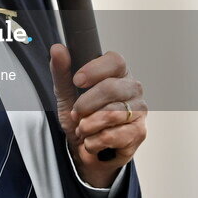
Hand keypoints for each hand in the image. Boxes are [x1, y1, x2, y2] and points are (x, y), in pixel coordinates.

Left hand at [50, 44, 147, 187]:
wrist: (85, 148)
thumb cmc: (80, 116)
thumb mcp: (66, 93)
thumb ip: (61, 72)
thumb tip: (58, 49)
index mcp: (118, 73)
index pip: (115, 61)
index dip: (95, 70)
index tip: (77, 81)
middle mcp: (133, 88)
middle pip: (111, 88)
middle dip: (86, 104)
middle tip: (75, 114)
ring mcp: (139, 110)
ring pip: (111, 114)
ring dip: (87, 126)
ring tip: (83, 129)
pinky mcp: (139, 133)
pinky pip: (112, 136)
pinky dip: (94, 141)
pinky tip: (93, 141)